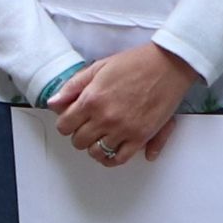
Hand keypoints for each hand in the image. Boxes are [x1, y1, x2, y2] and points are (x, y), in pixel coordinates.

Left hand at [54, 44, 200, 165]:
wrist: (168, 65)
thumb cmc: (136, 63)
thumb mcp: (98, 67)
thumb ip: (73, 86)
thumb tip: (54, 102)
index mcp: (91, 99)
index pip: (64, 125)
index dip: (66, 123)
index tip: (71, 120)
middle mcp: (105, 117)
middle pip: (78, 141)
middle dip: (79, 134)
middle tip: (86, 127)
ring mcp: (123, 129)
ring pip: (96, 152)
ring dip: (94, 147)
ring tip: (99, 137)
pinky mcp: (141, 137)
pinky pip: (119, 159)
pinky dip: (111, 159)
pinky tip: (110, 150)